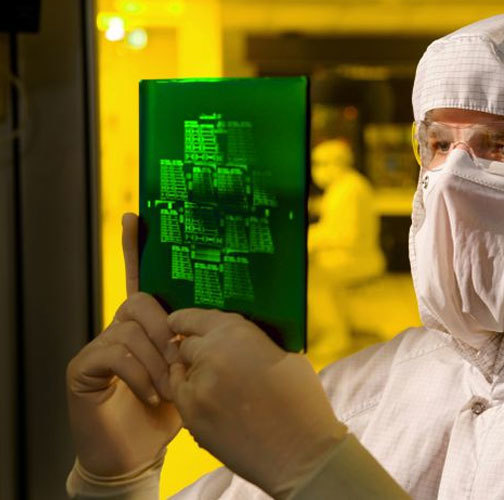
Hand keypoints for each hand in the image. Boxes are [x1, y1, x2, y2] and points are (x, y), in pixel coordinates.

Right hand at [66, 213, 181, 475]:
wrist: (138, 452)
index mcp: (147, 325)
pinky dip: (141, 375)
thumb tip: (234, 321)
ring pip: (132, 327)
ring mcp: (100, 344)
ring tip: (171, 388)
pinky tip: (152, 395)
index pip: (142, 279)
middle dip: (169, 330)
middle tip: (185, 361)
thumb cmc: (170, 411)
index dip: (136, 247)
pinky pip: (116, 353)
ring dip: (159, 359)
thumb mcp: (194, 372)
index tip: (137, 216)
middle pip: (142, 300)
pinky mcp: (84, 366)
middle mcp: (120, 327)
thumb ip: (200, 344)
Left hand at [167, 308, 346, 496]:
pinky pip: (179, 397)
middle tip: (204, 358)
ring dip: (191, 374)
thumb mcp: (284, 356)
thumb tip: (234, 342)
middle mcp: (211, 354)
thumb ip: (253, 344)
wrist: (301, 451)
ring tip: (212, 385)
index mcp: (237, 333)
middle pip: (186, 345)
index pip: (196, 317)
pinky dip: (189, 396)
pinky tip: (208, 402)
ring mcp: (197, 387)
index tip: (178, 322)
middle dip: (193, 349)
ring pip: (179, 372)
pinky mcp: (191, 416)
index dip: (186, 320)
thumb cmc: (302, 401)